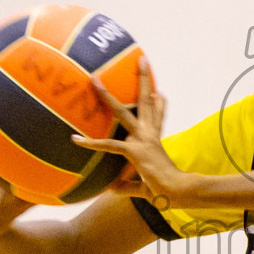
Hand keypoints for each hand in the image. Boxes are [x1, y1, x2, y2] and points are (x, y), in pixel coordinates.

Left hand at [72, 59, 191, 206]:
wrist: (178, 193)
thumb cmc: (166, 192)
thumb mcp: (143, 187)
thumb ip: (127, 186)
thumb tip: (112, 188)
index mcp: (156, 140)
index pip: (158, 116)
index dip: (159, 103)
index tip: (159, 92)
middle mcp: (150, 135)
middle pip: (147, 101)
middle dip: (144, 80)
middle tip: (141, 60)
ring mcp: (143, 140)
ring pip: (123, 112)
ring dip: (108, 95)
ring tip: (95, 79)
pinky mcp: (135, 152)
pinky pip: (109, 145)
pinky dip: (91, 144)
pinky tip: (75, 140)